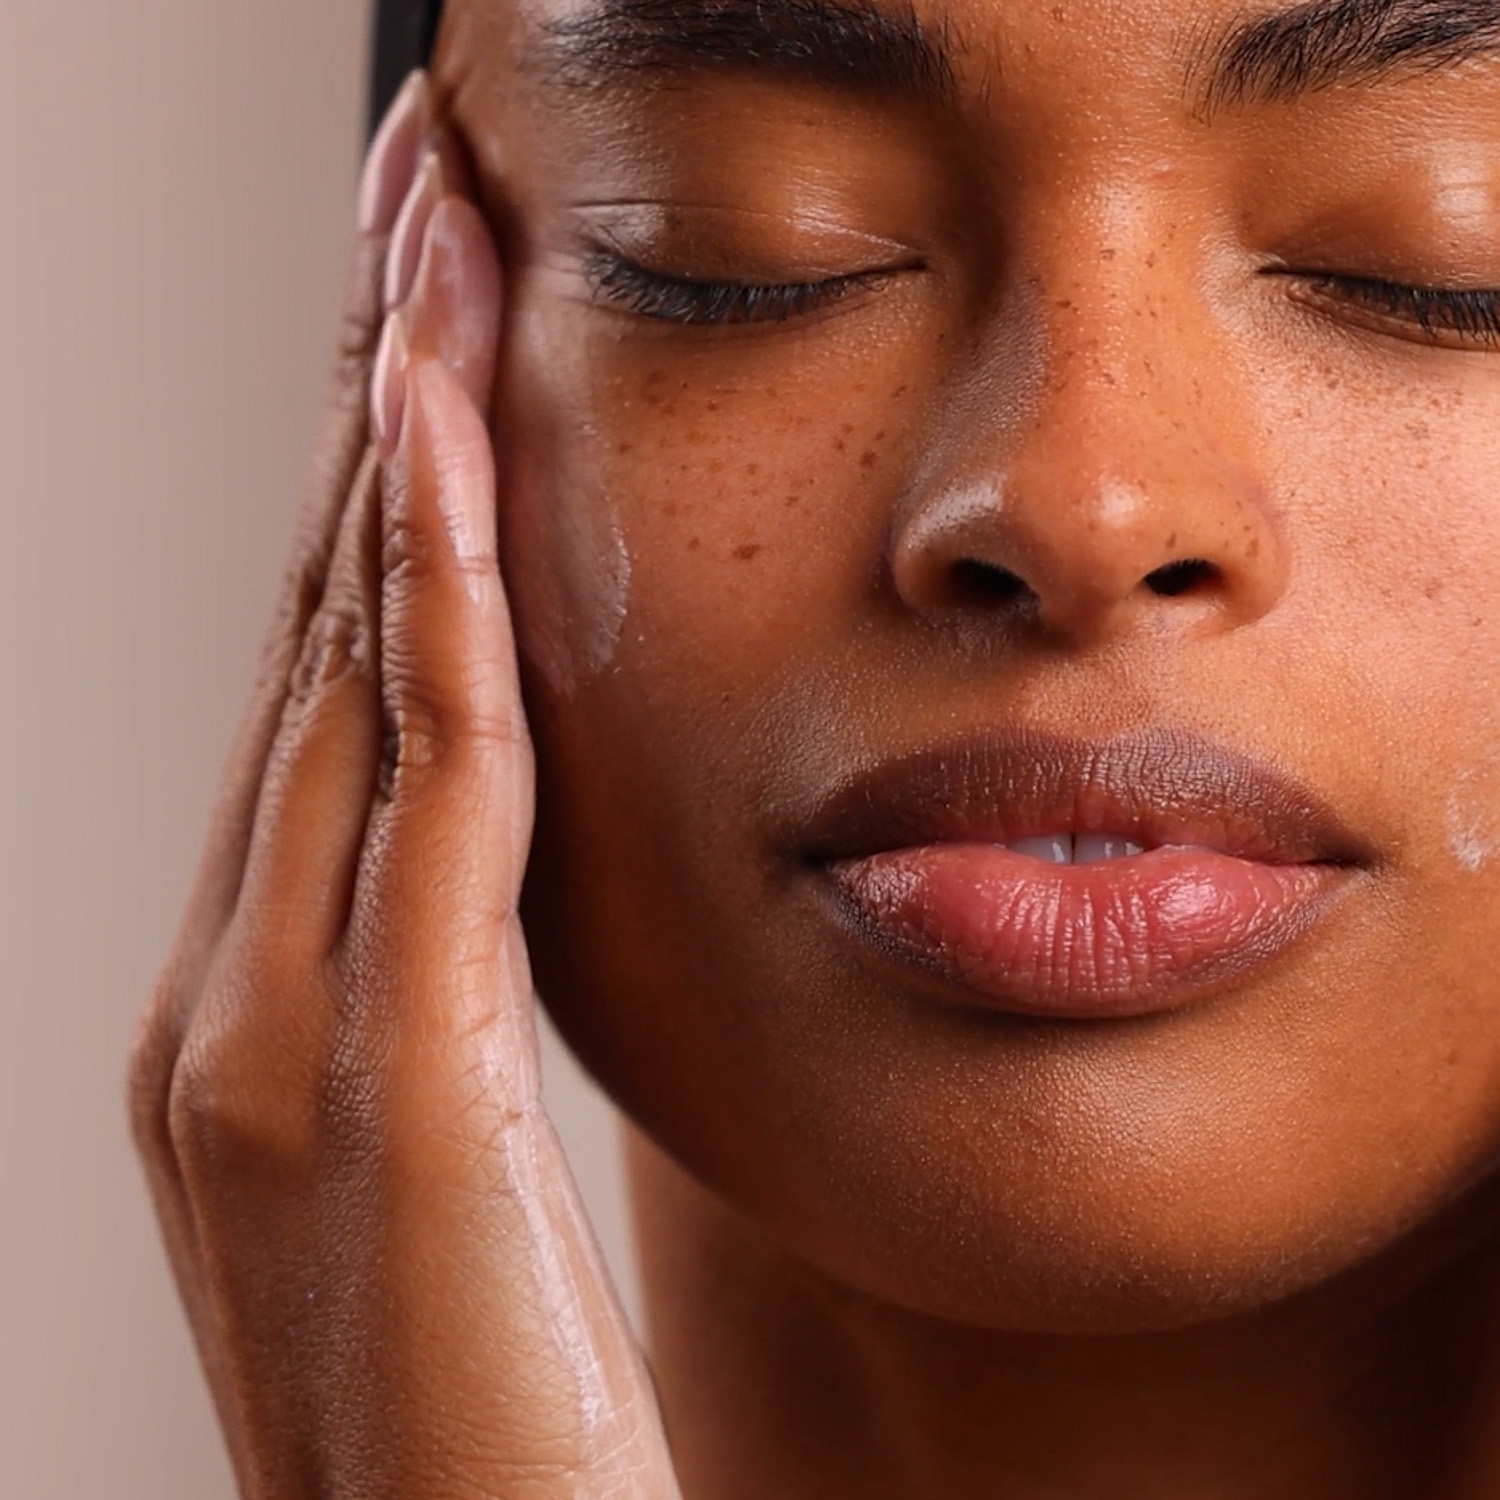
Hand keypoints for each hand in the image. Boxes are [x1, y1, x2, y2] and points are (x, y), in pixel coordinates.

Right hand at [129, 74, 680, 1499]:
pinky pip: (419, 786)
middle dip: (365, 404)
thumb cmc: (470, 1407)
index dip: (372, 489)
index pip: (325, 686)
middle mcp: (229, 989)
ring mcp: (275, 1029)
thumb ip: (440, 998)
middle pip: (315, 633)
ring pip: (346, 668)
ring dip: (390, 448)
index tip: (418, 326)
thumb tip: (482, 855)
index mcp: (256, 1003)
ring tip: (426, 252)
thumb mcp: (442, 1158)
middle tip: (406, 213)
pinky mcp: (387, 1077)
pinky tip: (448, 445)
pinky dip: (430, 603)